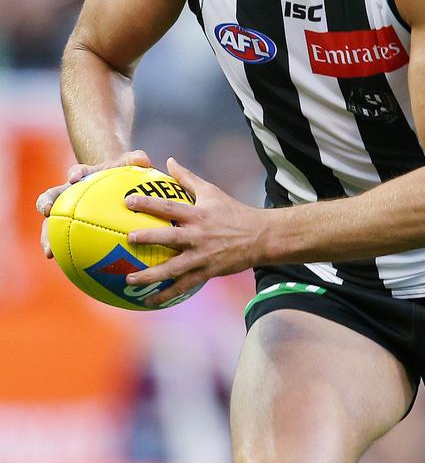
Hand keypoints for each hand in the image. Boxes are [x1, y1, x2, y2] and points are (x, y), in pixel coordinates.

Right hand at [35, 149, 152, 257]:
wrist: (111, 184)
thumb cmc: (120, 173)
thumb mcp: (128, 165)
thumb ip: (135, 160)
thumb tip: (144, 160)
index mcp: (84, 176)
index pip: (76, 172)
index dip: (74, 173)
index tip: (75, 177)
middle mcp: (69, 193)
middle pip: (52, 197)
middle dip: (47, 203)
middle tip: (47, 211)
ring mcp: (67, 212)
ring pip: (52, 224)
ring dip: (48, 238)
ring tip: (49, 253)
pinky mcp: (71, 229)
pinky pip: (67, 243)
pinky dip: (69, 256)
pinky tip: (76, 272)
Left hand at [124, 157, 260, 305]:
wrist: (260, 237)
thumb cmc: (233, 212)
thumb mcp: (211, 192)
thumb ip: (187, 178)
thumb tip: (169, 161)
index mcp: (198, 215)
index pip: (169, 207)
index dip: (148, 204)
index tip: (128, 202)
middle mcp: (198, 236)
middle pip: (170, 238)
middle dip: (148, 238)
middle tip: (127, 238)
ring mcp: (202, 256)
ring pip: (173, 268)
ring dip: (150, 275)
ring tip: (128, 279)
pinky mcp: (207, 272)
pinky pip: (184, 286)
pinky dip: (166, 295)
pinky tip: (148, 301)